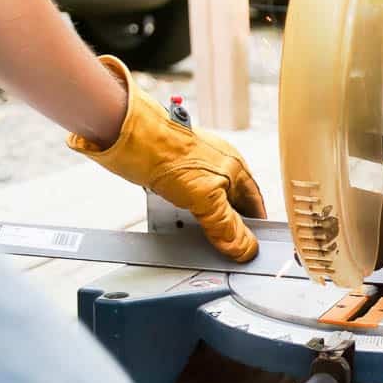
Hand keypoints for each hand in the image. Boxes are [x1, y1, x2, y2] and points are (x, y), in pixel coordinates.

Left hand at [68, 56, 266, 261]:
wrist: (128, 134)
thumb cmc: (167, 152)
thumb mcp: (206, 197)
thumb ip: (226, 225)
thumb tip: (245, 248)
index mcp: (236, 168)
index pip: (255, 204)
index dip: (255, 226)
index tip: (250, 246)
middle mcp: (219, 166)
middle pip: (232, 204)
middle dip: (228, 225)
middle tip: (223, 247)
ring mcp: (196, 167)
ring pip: (209, 202)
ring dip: (205, 221)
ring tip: (199, 237)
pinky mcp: (174, 170)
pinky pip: (187, 198)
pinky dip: (185, 212)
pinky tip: (177, 220)